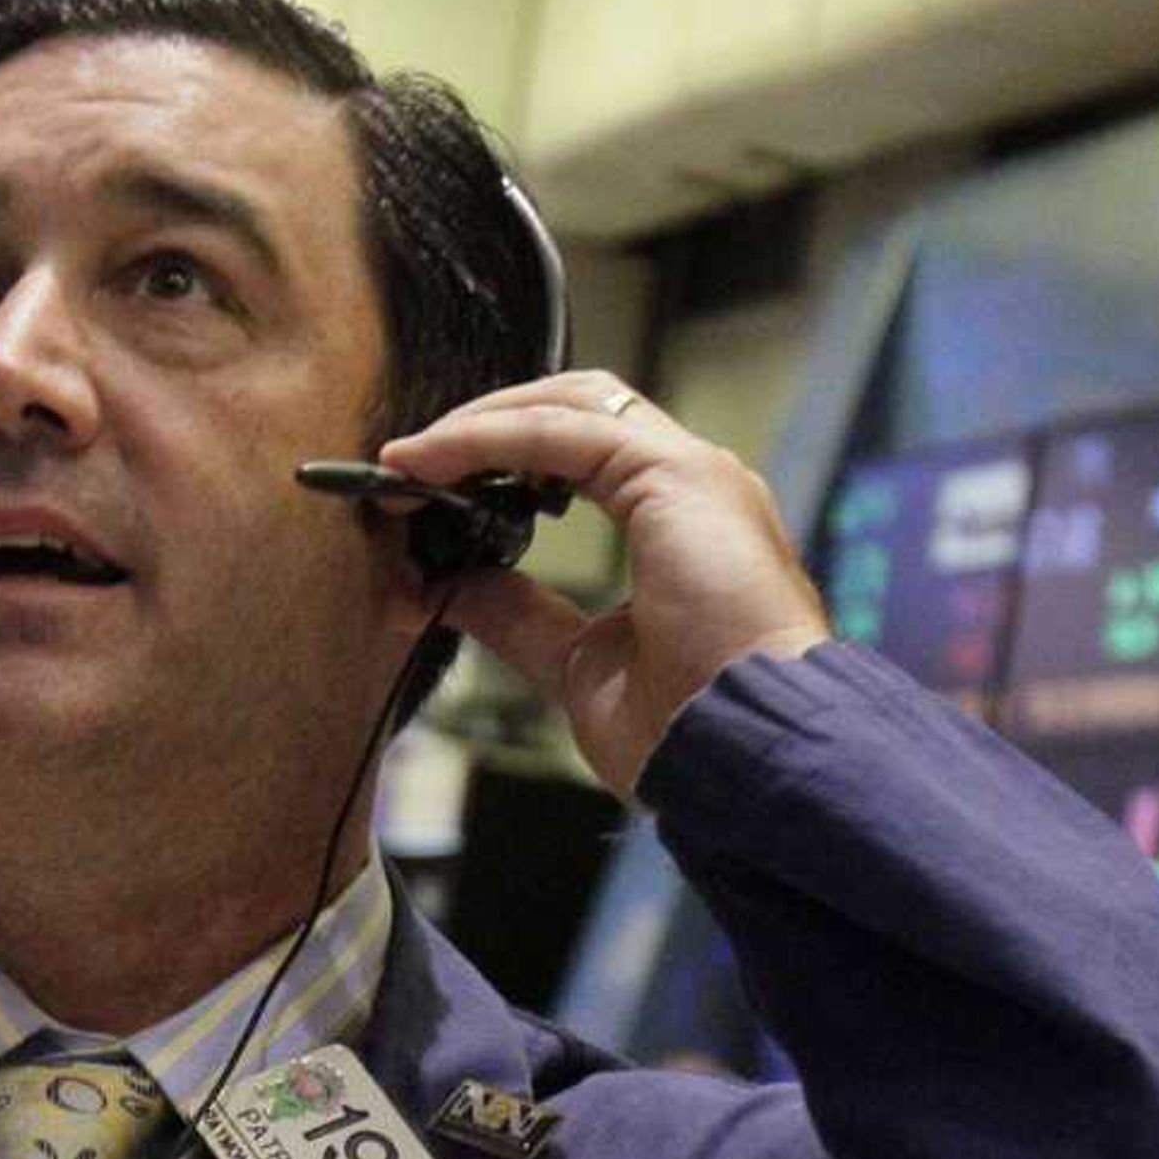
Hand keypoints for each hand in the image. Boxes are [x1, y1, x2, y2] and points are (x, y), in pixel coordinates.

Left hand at [378, 373, 828, 797]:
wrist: (750, 754)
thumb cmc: (690, 731)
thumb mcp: (578, 665)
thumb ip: (519, 616)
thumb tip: (448, 589)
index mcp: (681, 524)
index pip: (581, 454)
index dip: (500, 462)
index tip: (424, 497)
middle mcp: (693, 483)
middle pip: (577, 409)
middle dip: (487, 425)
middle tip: (408, 467)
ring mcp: (691, 472)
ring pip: (569, 404)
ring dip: (479, 424)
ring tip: (409, 459)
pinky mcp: (676, 474)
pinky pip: (562, 432)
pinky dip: (489, 436)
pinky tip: (433, 460)